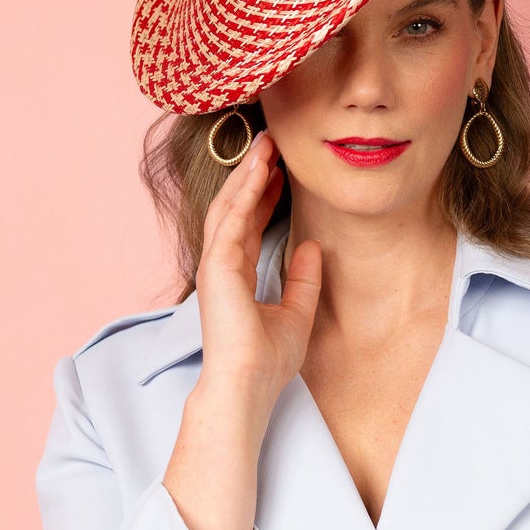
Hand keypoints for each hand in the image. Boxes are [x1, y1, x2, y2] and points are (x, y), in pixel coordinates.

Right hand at [195, 129, 320, 405]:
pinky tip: (259, 171)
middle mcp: (222, 266)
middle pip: (235, 208)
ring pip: (229, 207)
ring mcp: (216, 266)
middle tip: (271, 143)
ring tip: (265, 146)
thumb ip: (303, 280)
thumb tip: (312, 247)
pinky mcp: (217, 269)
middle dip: (252, 174)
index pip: (248, 224)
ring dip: (246, 174)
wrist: (248, 387)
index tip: (280, 169)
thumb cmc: (266, 362)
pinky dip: (244, 193)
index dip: (263, 194)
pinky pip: (231, 221)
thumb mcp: (297, 313)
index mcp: (237, 275)